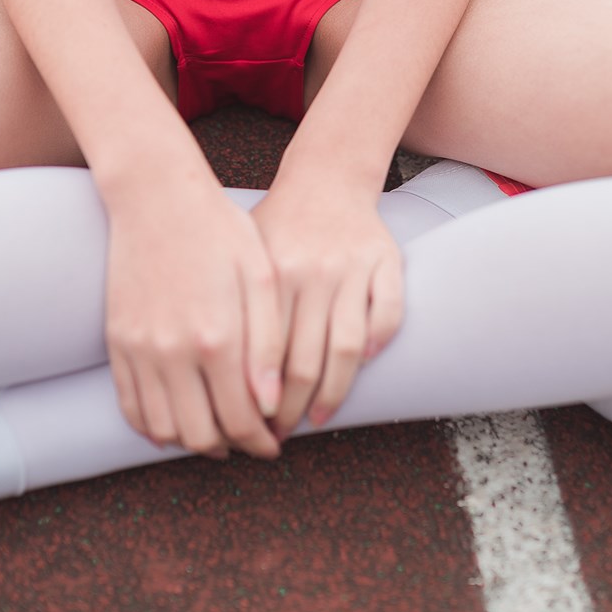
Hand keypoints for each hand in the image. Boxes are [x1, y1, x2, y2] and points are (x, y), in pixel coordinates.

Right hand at [103, 176, 282, 459]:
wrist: (156, 197)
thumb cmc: (220, 231)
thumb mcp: (261, 280)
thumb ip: (268, 346)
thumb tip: (270, 405)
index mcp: (217, 338)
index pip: (240, 420)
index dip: (261, 442)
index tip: (274, 443)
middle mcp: (173, 352)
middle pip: (200, 435)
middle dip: (231, 447)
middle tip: (249, 441)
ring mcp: (139, 349)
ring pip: (162, 428)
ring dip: (192, 441)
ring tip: (216, 432)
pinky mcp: (118, 342)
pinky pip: (130, 406)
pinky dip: (153, 426)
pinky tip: (177, 421)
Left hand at [251, 179, 404, 437]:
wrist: (324, 178)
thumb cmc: (276, 227)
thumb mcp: (244, 257)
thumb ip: (238, 310)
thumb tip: (223, 380)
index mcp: (272, 274)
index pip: (266, 354)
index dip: (261, 398)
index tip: (255, 424)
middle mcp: (311, 273)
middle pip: (306, 360)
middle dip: (292, 407)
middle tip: (280, 433)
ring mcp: (351, 268)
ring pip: (348, 348)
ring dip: (334, 393)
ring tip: (318, 417)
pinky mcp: (385, 261)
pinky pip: (388, 314)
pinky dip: (379, 344)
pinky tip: (362, 368)